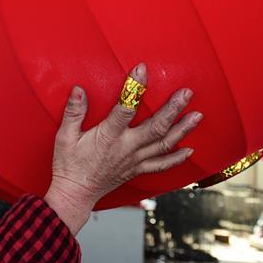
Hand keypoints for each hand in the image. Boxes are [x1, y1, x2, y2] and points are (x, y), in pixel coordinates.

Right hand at [44, 63, 201, 234]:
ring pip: (164, 144)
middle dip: (173, 108)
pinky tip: (189, 151)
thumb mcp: (64, 136)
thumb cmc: (68, 164)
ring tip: (197, 116)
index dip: (135, 87)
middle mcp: (126, 148)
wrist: (75, 193)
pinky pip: (161, 165)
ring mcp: (134, 160)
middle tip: (187, 93)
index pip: (125, 108)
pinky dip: (176, 158)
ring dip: (182, 129)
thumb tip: (79, 90)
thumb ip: (73, 112)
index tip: (142, 69)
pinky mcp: (137, 169)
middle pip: (156, 126)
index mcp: (108, 136)